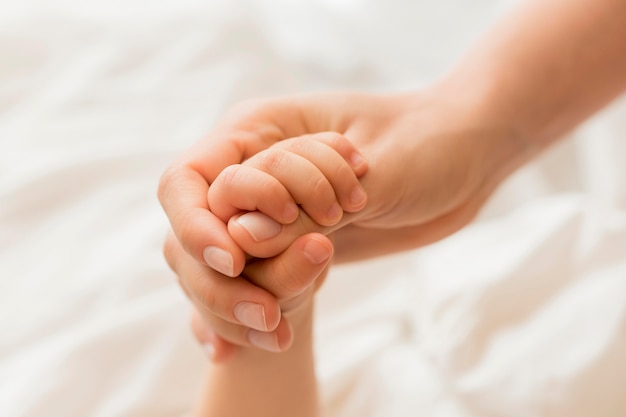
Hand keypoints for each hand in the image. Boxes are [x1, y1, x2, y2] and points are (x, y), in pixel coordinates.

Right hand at [158, 84, 528, 354]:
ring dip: (233, 305)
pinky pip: (252, 280)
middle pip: (194, 232)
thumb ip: (307, 210)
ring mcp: (269, 213)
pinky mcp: (290, 245)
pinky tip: (234, 351)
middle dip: (218, 280)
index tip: (232, 260)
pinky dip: (240, 315)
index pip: (187, 180)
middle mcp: (252, 172)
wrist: (464, 161)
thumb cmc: (428, 143)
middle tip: (270, 317)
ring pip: (217, 266)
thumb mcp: (374, 170)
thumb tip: (240, 241)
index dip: (195, 223)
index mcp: (257, 131)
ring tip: (274, 337)